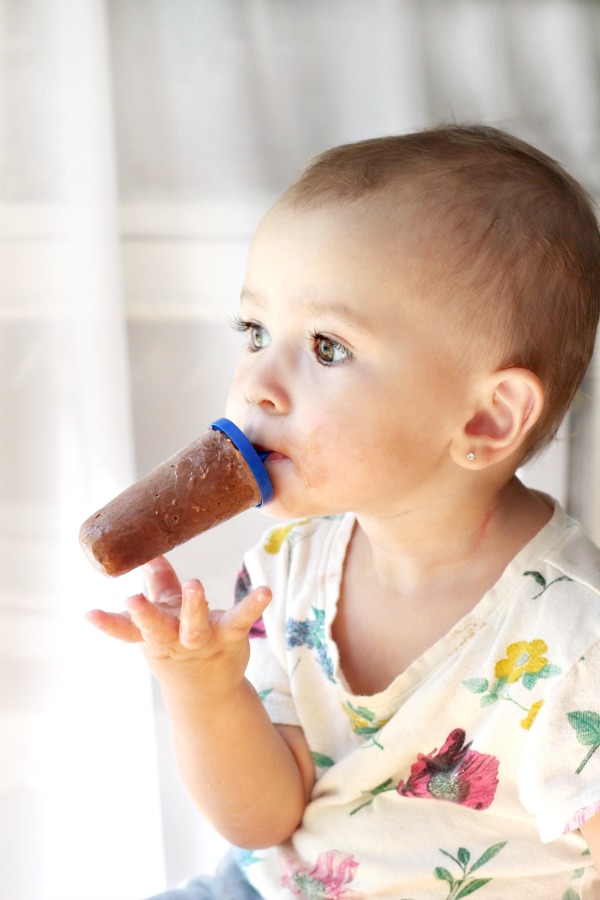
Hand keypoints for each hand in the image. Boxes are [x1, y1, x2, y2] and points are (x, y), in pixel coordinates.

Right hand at [85, 555, 270, 696]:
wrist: (206, 691)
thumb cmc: (178, 644)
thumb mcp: (163, 616)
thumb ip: (158, 584)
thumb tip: (149, 554)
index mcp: (151, 635)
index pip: (125, 630)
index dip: (106, 623)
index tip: (88, 615)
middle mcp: (173, 640)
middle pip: (156, 628)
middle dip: (144, 614)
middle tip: (132, 598)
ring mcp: (201, 641)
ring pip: (195, 625)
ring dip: (193, 606)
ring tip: (192, 585)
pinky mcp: (229, 637)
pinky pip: (241, 619)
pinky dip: (253, 605)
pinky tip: (265, 591)